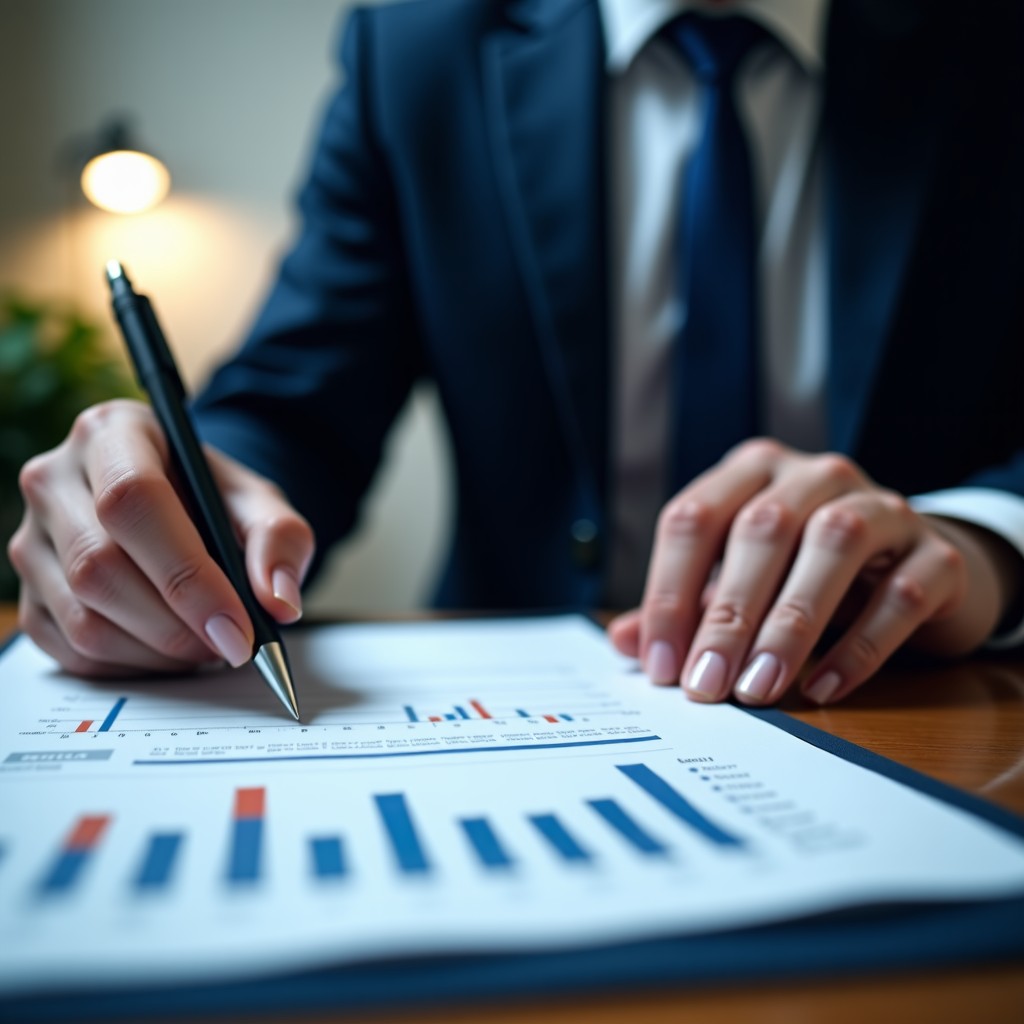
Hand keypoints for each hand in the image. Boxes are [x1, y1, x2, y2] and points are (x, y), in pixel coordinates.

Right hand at [8, 400, 313, 676]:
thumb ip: (280, 541)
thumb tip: (278, 603)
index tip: (237, 626)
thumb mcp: (261, 503)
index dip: (187, 574)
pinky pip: (72, 651)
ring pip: (84, 619)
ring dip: (159, 651)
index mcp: (112, 432)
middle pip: (100, 566)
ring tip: (208, 645)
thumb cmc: (215, 500)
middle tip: (231, 645)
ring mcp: (31, 539)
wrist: (182, 509)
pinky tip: (171, 650)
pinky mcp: (28, 594)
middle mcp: (55, 479)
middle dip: (177, 624)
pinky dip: (134, 665)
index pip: (132, 499)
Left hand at [608, 439, 1020, 705]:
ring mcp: (883, 506)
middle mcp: (815, 475)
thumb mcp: (738, 582)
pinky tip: (823, 686)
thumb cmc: (806, 573)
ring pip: (832, 545)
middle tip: (705, 684)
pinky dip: (859, 644)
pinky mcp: (936, 553)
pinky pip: (899, 593)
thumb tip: (626, 643)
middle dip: (726, 614)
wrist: (916, 571)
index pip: (695, 518)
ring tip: (759, 688)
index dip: (668, 591)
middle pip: (761, 529)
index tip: (660, 665)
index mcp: (753, 472)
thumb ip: (683, 607)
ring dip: (789, 624)